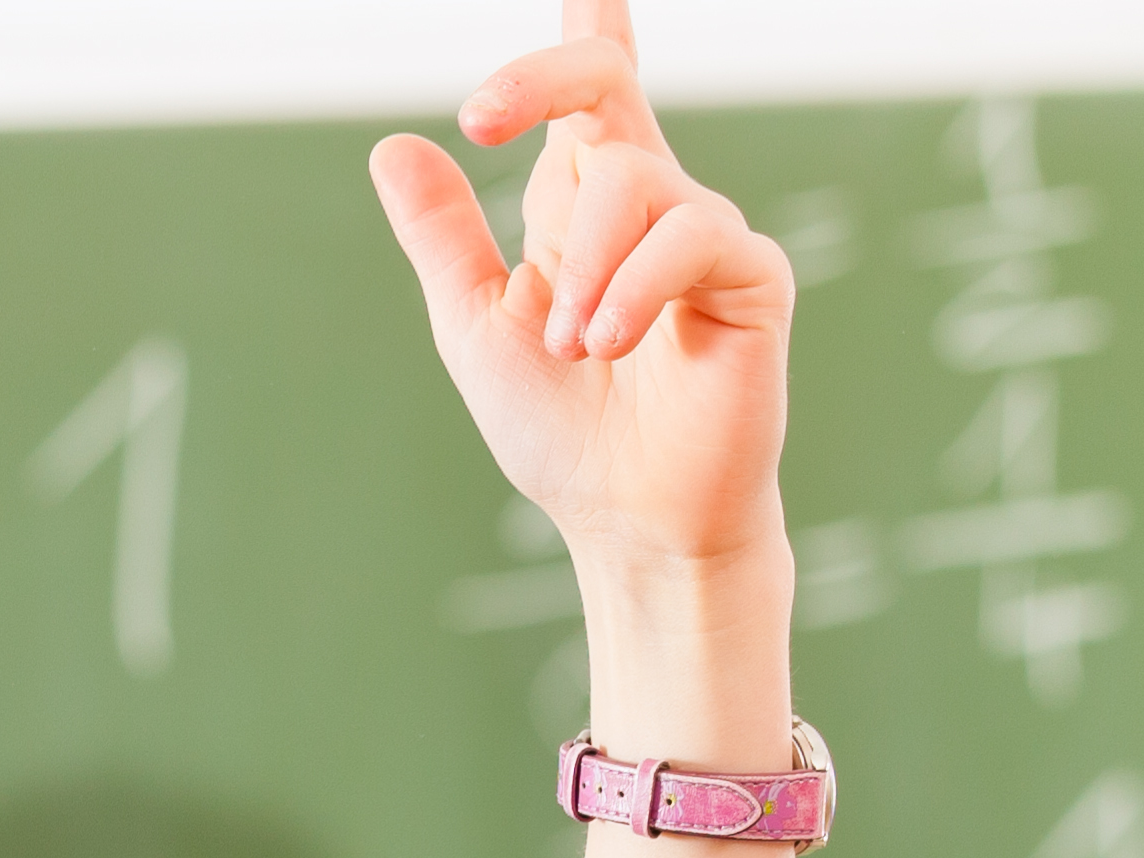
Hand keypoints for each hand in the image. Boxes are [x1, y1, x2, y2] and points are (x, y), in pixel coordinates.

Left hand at [370, 5, 801, 857]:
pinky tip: (608, 342)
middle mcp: (647, 206)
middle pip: (607, 93)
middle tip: (481, 118)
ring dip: (584, 266)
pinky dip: (635, 287)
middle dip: (545, 81)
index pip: (592, 95)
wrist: (625, 522)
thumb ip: (444, 238)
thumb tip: (392, 147)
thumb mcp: (476, 325)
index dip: (584, 35)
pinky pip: (693, 238)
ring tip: (570, 347)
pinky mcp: (751, 278)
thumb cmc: (560, 435)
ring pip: (636, 182)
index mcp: (582, 207)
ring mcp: (703, 236)